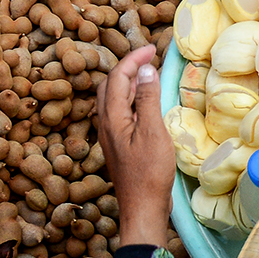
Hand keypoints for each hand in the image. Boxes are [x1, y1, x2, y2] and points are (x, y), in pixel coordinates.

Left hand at [99, 45, 175, 248]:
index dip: (134, 59)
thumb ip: (147, 99)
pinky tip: (144, 104)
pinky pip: (119, 111)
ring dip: (127, 82)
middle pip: (110, 84)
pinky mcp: (118, 145)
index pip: (119, 76)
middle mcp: (105, 123)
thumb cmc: (150, 173)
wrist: (142, 208)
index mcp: (112, 116)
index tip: (153, 49)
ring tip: (147, 75)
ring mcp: (110, 135)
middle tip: (149, 59)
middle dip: (127, 67)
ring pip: (113, 98)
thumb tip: (146, 70)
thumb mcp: (153, 132)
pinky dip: (130, 98)